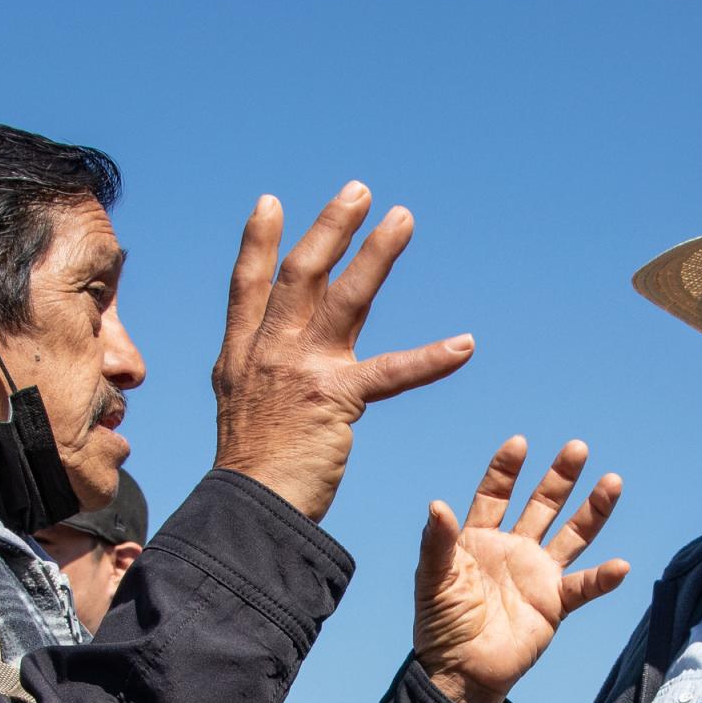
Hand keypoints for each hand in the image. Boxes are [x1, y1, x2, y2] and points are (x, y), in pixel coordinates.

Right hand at [212, 185, 473, 521]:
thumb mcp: (238, 413)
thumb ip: (256, 381)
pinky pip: (393, 373)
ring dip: (375, 254)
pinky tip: (464, 344)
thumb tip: (266, 374)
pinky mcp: (335, 398)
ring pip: (344, 298)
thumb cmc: (249, 475)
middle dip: (330, 228)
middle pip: (300, 274)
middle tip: (359, 191)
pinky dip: (431, 359)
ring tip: (402, 218)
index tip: (271, 202)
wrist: (247, 511)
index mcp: (241, 356)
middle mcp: (267, 352)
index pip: (247, 286)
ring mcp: (300, 370)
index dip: (257, 242)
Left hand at [414, 438, 631, 702]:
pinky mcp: (553, 604)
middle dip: (559, 477)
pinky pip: (583, 587)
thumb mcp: (432, 579)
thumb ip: (437, 543)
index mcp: (480, 539)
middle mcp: (514, 550)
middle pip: (542, 505)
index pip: (495, 494)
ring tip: (612, 482)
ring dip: (592, 510)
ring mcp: (537, 575)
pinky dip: (602, 578)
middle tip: (577, 448)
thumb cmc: (440, 625)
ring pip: (572, 535)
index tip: (520, 444)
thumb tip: (437, 505)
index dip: (507, 470)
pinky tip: (620, 566)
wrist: (460, 671)